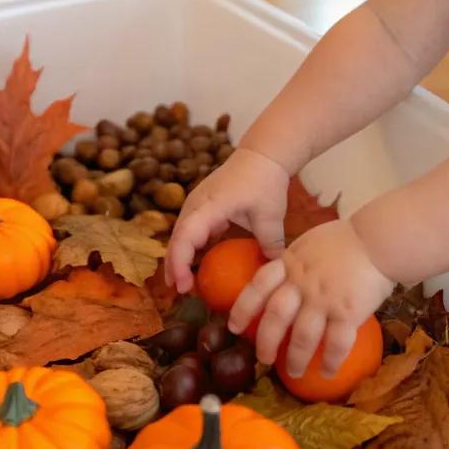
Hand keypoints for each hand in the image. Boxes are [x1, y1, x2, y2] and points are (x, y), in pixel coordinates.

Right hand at [165, 147, 289, 291]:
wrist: (261, 155)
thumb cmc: (265, 181)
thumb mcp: (270, 215)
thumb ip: (271, 244)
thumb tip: (273, 274)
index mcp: (209, 205)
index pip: (185, 236)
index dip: (179, 263)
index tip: (182, 286)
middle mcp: (195, 205)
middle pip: (176, 238)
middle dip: (174, 266)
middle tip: (180, 292)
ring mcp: (196, 206)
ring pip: (180, 236)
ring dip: (180, 259)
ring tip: (184, 286)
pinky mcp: (202, 209)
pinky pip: (190, 232)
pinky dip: (190, 250)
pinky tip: (197, 268)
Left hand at [228, 219, 392, 375]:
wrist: (379, 239)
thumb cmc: (347, 239)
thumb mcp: (310, 243)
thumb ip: (296, 261)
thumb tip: (285, 274)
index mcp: (290, 264)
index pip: (258, 286)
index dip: (243, 307)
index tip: (234, 326)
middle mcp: (302, 283)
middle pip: (275, 316)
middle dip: (265, 342)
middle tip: (263, 359)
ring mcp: (324, 299)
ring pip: (302, 336)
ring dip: (296, 358)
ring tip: (293, 372)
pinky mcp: (347, 312)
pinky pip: (336, 342)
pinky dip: (330, 361)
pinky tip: (328, 372)